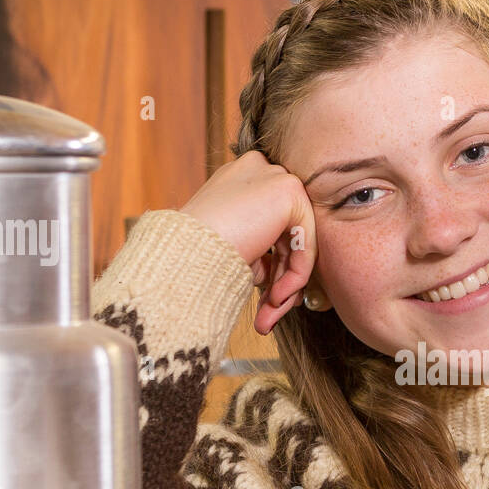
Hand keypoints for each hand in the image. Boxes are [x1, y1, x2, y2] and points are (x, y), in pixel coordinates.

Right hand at [180, 151, 316, 334]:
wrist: (182, 252)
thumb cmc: (195, 255)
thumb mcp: (232, 249)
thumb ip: (262, 255)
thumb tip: (284, 281)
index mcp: (242, 180)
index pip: (271, 227)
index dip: (272, 268)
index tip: (264, 301)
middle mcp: (260, 171)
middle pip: (286, 236)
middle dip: (279, 282)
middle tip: (268, 315)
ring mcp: (275, 177)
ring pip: (298, 243)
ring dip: (285, 287)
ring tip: (268, 317)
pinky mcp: (288, 192)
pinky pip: (306, 243)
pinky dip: (296, 274)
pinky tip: (276, 298)